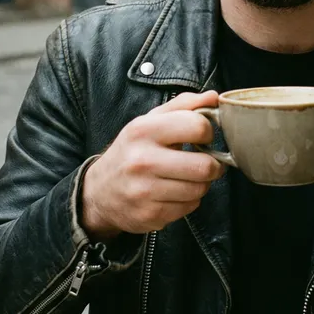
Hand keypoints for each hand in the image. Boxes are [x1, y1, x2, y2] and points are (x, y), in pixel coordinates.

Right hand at [81, 91, 223, 239]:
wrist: (99, 191)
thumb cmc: (133, 150)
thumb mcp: (150, 120)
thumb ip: (184, 105)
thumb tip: (214, 97)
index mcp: (143, 130)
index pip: (197, 127)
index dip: (208, 132)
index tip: (202, 136)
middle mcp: (142, 161)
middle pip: (204, 166)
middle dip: (214, 164)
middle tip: (207, 161)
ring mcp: (145, 191)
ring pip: (200, 189)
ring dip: (202, 183)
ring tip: (189, 176)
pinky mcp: (150, 215)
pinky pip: (190, 207)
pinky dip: (190, 200)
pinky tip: (176, 191)